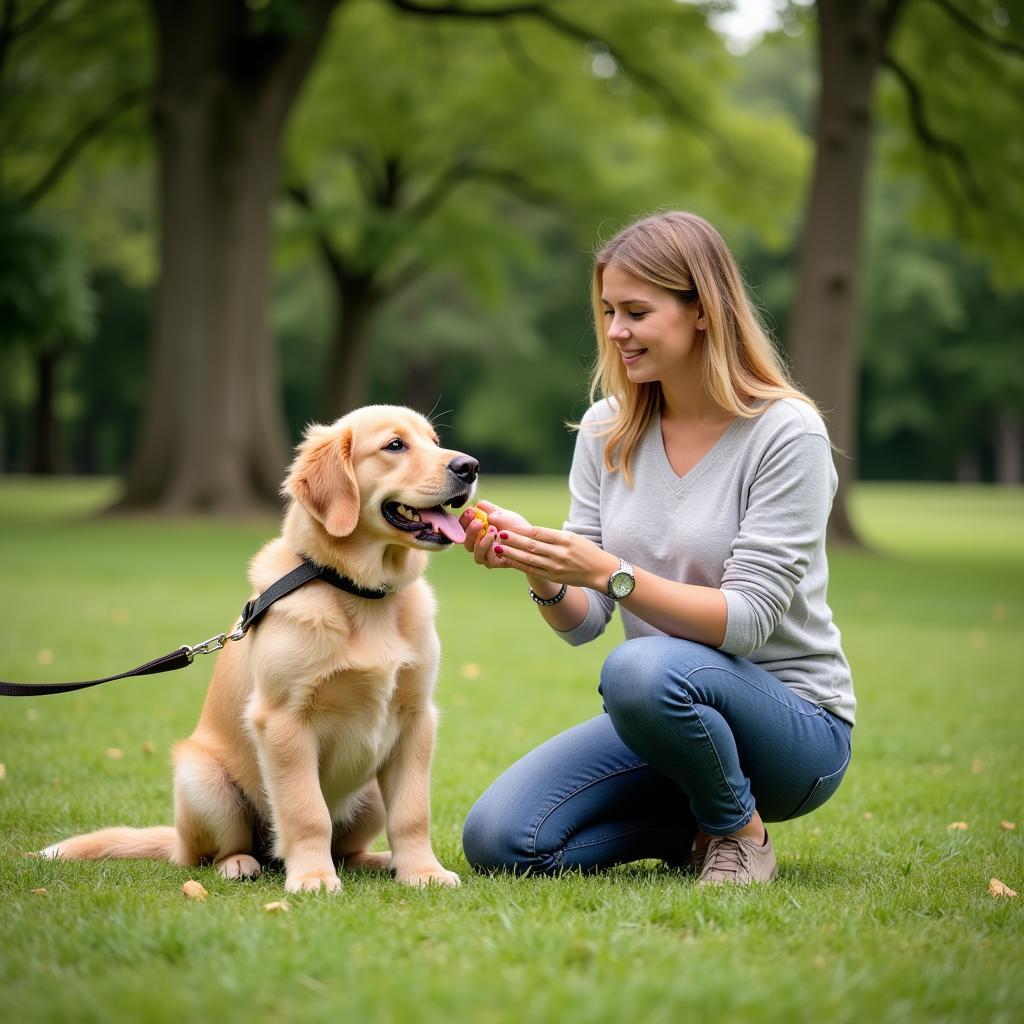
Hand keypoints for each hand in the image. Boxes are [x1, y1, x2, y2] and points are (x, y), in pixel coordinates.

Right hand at [458, 500, 531, 568]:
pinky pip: (488, 560)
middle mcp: (478, 545)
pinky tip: (498, 540)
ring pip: (476, 553)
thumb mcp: (501, 513)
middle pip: (466, 542)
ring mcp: (486, 555)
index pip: (463, 528)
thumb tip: (478, 505)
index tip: (471, 511)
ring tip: (492, 530)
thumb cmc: (514, 525)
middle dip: (470, 531)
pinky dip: (491, 549)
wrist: (530, 538)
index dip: (464, 520)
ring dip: (481, 542)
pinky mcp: (495, 563)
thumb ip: (489, 509)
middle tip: (479, 522)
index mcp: (477, 532)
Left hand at [490, 522, 618, 590]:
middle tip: (498, 534)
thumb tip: (528, 532)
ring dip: (512, 553)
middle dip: (513, 540)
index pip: (539, 533)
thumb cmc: (585, 550)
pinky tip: (509, 560)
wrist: (600, 571)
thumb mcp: (572, 537)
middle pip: (531, 545)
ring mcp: (556, 566)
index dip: (522, 530)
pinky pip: (533, 570)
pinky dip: (519, 565)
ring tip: (498, 548)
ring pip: (529, 559)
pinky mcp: (553, 576)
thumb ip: (552, 535)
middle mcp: (560, 553)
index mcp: (565, 539)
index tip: (508, 526)